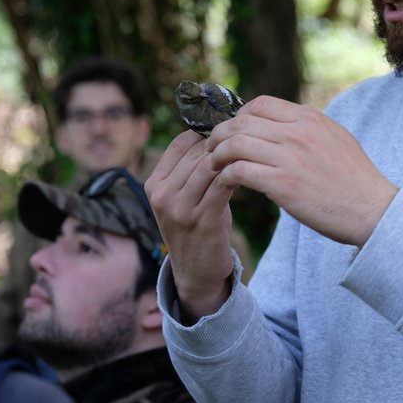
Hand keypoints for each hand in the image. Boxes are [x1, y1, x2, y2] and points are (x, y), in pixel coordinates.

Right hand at [145, 131, 234, 321]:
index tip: (227, 130)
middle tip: (246, 137)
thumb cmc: (196, 228)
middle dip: (222, 143)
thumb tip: (217, 134)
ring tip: (249, 153)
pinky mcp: (202, 220)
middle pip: (196, 153)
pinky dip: (237, 174)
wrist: (196, 272)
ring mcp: (179, 208)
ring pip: (209, 166)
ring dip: (231, 157)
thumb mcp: (183, 198)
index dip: (204, 133)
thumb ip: (191, 170)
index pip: (179, 144)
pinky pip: (222, 185)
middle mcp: (162, 195)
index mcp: (153, 184)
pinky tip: (249, 172)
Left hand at [207, 96, 398, 246]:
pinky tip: (225, 182)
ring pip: (235, 144)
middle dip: (219, 134)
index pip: (261, 104)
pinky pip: (240, 171)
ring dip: (217, 155)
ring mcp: (290, 157)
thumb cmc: (354, 179)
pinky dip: (226, 175)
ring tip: (212, 165)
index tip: (231, 131)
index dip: (239, 116)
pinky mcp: (283, 184)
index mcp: (309, 118)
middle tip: (210, 148)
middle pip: (242, 123)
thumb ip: (307, 128)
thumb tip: (279, 125)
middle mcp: (298, 132)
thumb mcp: (335, 138)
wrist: (373, 210)